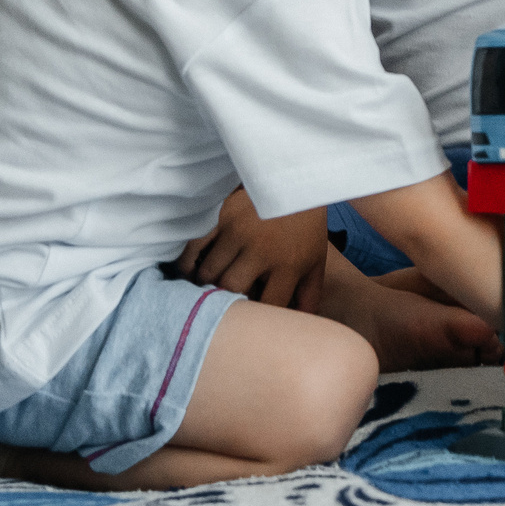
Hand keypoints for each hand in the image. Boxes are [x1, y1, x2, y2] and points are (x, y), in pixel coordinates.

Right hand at [173, 189, 327, 309]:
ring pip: (209, 273)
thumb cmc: (306, 227)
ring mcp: (239, 231)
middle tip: (220, 303)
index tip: (250, 318)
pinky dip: (188, 263)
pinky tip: (192, 270)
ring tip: (207, 288)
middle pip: (231, 289)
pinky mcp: (222, 214)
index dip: (257, 317)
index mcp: (289, 263)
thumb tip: (299, 325)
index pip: (267, 305)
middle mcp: (262, 248)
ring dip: (206, 283)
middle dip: (225, 300)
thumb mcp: (315, 261)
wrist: (298, 180)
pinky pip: (194, 247)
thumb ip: (308, 296)